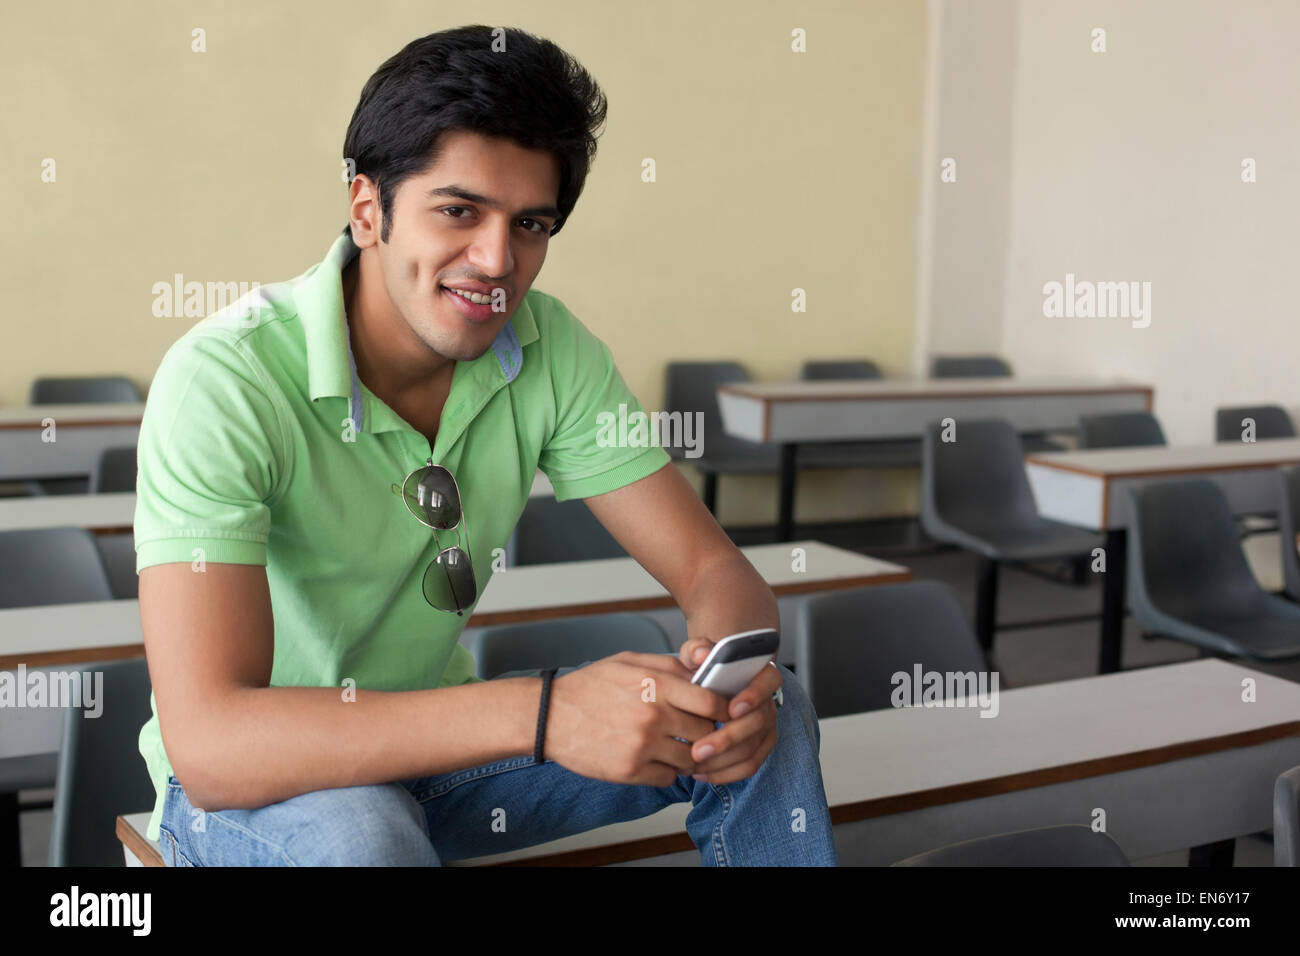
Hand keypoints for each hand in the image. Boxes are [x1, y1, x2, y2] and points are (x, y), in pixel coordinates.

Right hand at [543, 651, 732, 786]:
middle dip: (705, 733)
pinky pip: (667, 778)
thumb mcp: (630, 661)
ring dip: (687, 755)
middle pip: (705, 733)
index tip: (719, 712)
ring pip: (689, 759)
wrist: (550, 716)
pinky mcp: (630, 771)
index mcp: (656, 683)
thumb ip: (670, 666)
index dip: (722, 709)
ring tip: (673, 745)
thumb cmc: (590, 686)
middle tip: (696, 730)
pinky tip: (654, 758)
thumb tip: (704, 672)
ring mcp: (642, 746)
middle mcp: (653, 715)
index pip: (712, 702)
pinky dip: (666, 771)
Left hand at [677, 636, 782, 784]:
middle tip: (698, 749)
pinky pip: (749, 766)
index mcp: (760, 675)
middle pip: (758, 722)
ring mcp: (766, 728)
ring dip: (722, 760)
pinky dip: (725, 773)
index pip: (768, 682)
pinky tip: (701, 773)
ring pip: (752, 749)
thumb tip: (703, 654)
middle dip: (728, 738)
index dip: (753, 695)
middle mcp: (768, 702)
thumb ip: (698, 650)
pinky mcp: (760, 749)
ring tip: (692, 763)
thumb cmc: (705, 672)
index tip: (731, 709)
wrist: (710, 690)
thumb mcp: (698, 654)